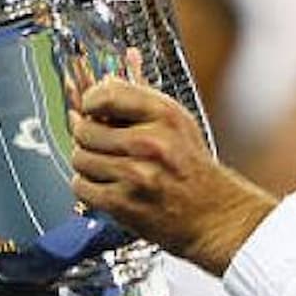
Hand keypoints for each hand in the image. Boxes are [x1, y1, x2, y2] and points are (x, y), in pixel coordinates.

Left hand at [69, 54, 277, 276]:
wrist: (215, 216)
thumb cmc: (193, 168)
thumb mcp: (177, 123)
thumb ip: (140, 100)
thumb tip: (103, 79)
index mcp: (165, 114)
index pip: (105, 94)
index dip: (90, 102)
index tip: (90, 109)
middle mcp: (150, 141)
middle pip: (85, 129)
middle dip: (87, 136)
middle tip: (101, 144)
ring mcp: (136, 174)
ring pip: (80, 158)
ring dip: (88, 164)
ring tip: (107, 167)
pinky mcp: (124, 204)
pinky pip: (81, 186)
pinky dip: (88, 187)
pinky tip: (106, 186)